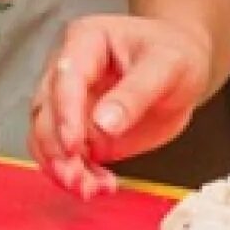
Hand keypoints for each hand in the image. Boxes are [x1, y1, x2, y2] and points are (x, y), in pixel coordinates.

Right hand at [30, 14, 212, 200]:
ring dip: (60, 168)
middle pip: (45, 111)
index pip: (64, 78)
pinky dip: (76, 176)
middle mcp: (68, 71)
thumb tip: (105, 123)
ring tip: (88, 189)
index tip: (74, 145)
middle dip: (56, 149)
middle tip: (76, 177)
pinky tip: (98, 185)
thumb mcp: (166, 66)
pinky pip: (66, 156)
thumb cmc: (174, 53)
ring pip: (46, 138)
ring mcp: (71, 103)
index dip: (65, 113)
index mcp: (85, 41)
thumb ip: (135, 93)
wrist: (183, 67)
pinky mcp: (81, 131)